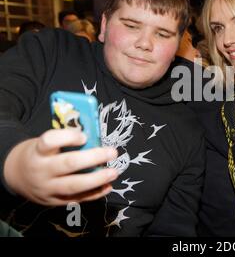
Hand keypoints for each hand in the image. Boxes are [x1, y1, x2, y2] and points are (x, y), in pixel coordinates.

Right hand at [4, 129, 118, 205]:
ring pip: (74, 185)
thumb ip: (64, 140)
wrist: (17, 177)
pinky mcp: (54, 201)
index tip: (84, 136)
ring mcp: (47, 188)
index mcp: (37, 151)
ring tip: (114, 172)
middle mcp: (41, 170)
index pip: (49, 141)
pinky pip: (76, 199)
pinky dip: (94, 194)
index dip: (68, 137)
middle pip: (68, 164)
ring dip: (97, 179)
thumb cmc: (38, 154)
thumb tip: (95, 137)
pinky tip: (107, 187)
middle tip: (112, 152)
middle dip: (93, 158)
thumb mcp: (43, 143)